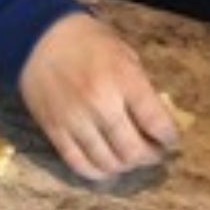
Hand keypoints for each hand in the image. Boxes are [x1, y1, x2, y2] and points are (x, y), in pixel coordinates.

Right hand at [19, 12, 178, 180]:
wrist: (38, 37)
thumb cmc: (88, 42)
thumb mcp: (125, 55)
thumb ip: (142, 88)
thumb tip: (159, 120)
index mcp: (124, 80)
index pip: (157, 123)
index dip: (169, 138)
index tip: (170, 139)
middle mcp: (100, 104)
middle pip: (134, 151)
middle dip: (150, 156)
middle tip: (154, 152)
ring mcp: (75, 120)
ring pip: (108, 163)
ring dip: (126, 166)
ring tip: (131, 159)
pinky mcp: (54, 131)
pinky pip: (79, 164)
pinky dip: (97, 172)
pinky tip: (107, 166)